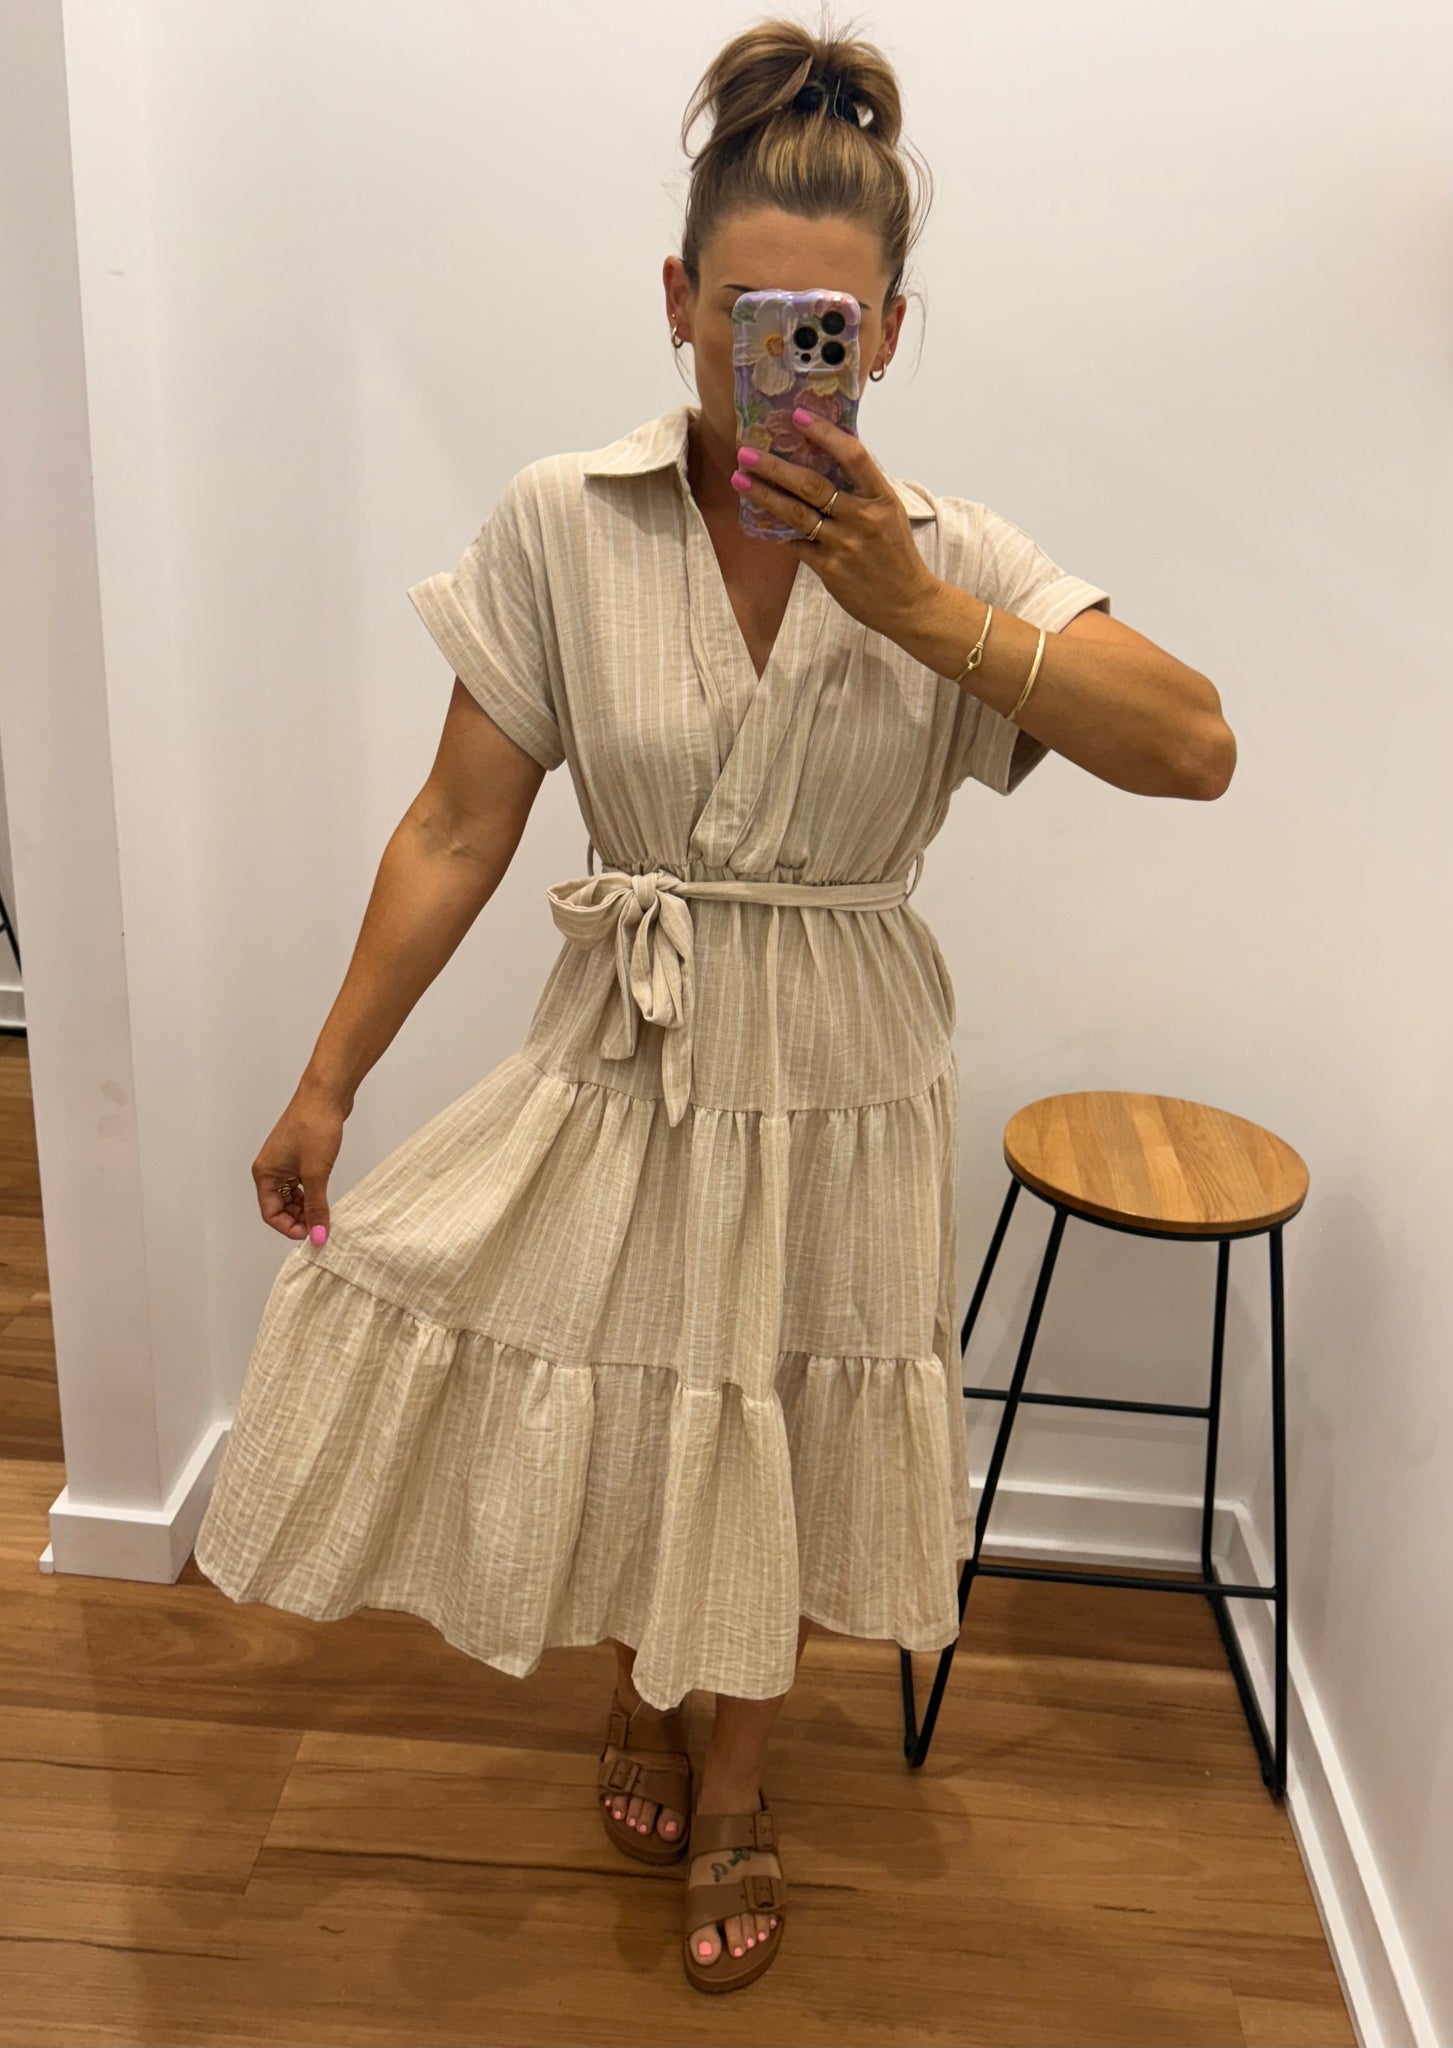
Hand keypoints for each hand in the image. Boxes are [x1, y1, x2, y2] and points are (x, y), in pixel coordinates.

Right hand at [252, 1079, 347, 1242]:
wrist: (326, 1095)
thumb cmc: (314, 1127)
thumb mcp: (316, 1173)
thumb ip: (316, 1207)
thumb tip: (317, 1235)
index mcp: (265, 1173)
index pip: (270, 1214)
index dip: (289, 1228)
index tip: (312, 1235)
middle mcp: (270, 1168)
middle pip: (279, 1206)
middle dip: (298, 1219)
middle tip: (321, 1226)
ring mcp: (284, 1161)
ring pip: (291, 1195)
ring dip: (305, 1206)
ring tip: (325, 1212)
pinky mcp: (298, 1154)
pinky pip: (300, 1182)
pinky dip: (310, 1192)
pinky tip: (324, 1195)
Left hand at [731, 407, 938, 640]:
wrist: (907, 602)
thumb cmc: (896, 554)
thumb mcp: (890, 513)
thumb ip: (863, 489)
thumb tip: (830, 456)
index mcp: (881, 498)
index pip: (854, 456)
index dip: (825, 434)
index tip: (799, 417)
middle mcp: (863, 518)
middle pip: (812, 485)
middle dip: (775, 467)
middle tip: (746, 452)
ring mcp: (844, 544)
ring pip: (797, 514)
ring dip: (765, 496)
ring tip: (740, 480)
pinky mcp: (830, 569)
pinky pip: (797, 544)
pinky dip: (778, 532)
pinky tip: (758, 520)